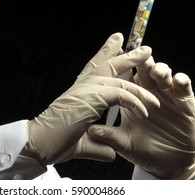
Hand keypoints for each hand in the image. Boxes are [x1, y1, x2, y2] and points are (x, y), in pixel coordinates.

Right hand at [21, 33, 159, 164]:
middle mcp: (82, 86)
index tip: (117, 42)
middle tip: (143, 48)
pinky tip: (144, 111)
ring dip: (138, 81)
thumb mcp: (83, 142)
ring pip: (117, 78)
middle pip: (107, 64)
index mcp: (80, 92)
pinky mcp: (91, 98)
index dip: (106, 53)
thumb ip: (99, 144)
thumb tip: (111, 152)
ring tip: (154, 79)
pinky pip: (119, 94)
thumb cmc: (55, 141)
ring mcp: (86, 89)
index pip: (95, 68)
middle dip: (126, 55)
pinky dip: (134, 101)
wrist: (39, 142)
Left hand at [88, 56, 194, 178]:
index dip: (122, 63)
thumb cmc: (142, 150)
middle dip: (142, 61)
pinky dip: (181, 80)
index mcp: (131, 97)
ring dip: (160, 69)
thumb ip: (109, 136)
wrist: (167, 165)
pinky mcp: (185, 103)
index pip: (125, 75)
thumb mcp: (124, 143)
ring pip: (164, 74)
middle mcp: (149, 92)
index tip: (116, 52)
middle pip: (144, 70)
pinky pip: (184, 87)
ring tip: (156, 73)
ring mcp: (167, 96)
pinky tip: (177, 81)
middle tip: (140, 57)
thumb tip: (91, 130)